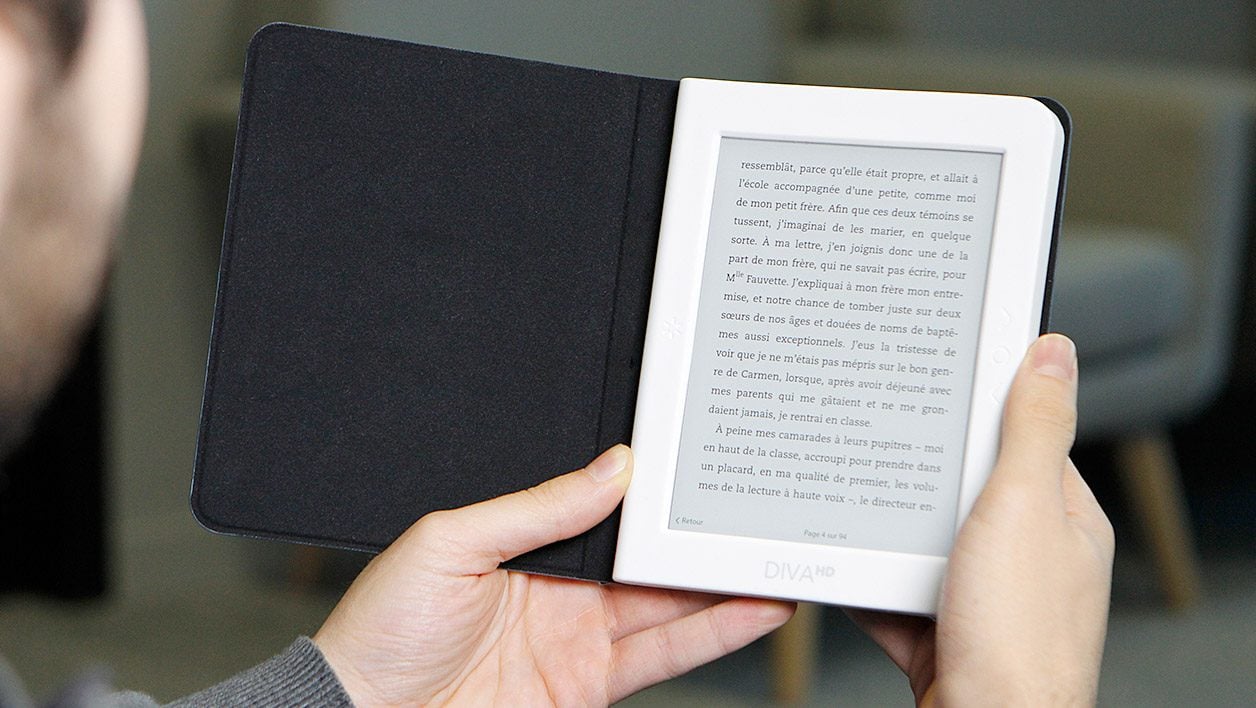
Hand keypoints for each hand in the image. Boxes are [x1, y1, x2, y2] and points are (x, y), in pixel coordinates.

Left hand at [313, 445, 794, 705]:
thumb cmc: (384, 628)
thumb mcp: (451, 543)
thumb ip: (537, 508)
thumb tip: (610, 469)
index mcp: (527, 541)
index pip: (606, 508)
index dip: (653, 492)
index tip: (700, 466)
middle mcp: (564, 587)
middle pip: (647, 555)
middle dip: (701, 533)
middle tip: (755, 505)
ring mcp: (581, 638)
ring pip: (669, 602)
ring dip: (723, 581)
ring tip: (772, 553)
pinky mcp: (591, 684)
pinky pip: (664, 654)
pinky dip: (714, 633)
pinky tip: (749, 609)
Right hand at [850, 333, 1113, 705]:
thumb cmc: (1018, 637)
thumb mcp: (1024, 508)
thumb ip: (1034, 429)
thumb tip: (1054, 353)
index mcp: (1060, 517)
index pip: (1024, 438)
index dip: (982, 408)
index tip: (939, 378)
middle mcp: (1026, 554)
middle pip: (964, 488)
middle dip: (920, 475)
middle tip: (879, 445)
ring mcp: (984, 595)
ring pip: (925, 541)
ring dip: (890, 534)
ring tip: (855, 510)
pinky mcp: (944, 630)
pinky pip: (896, 591)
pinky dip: (871, 582)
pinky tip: (847, 567)